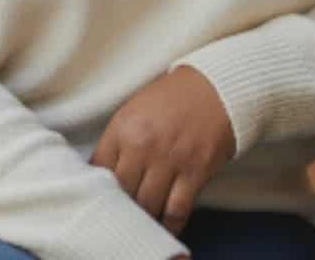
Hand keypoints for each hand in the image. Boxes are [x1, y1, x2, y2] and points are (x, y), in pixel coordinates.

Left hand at [89, 66, 235, 237]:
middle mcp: (143, 145)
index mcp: (124, 127)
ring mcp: (170, 160)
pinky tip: (164, 226)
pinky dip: (169, 224)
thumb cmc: (171, 100)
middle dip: (122, 204)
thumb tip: (101, 175)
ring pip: (148, 206)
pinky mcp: (195, 172)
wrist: (215, 87)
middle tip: (124, 211)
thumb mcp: (135, 111)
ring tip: (143, 219)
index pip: (99, 168)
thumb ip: (118, 142)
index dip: (99, 185)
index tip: (102, 193)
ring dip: (145, 217)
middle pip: (123, 193)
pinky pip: (176, 211)